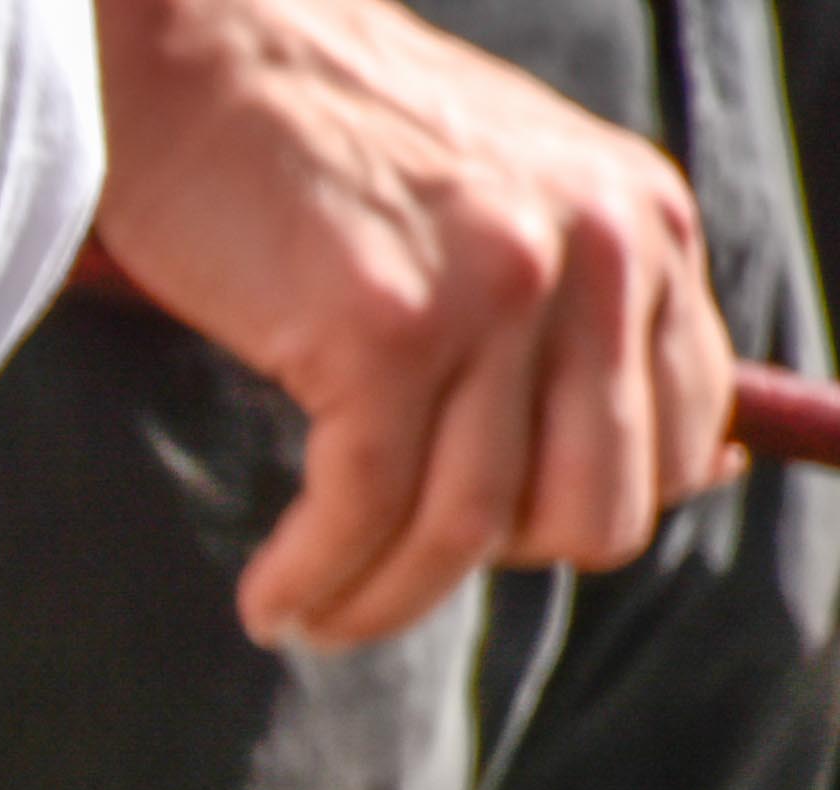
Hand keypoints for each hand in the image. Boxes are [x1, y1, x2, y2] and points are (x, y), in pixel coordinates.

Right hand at [90, 0, 734, 647]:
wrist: (203, 56)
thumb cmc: (329, 149)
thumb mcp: (511, 212)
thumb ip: (594, 322)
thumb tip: (704, 475)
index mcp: (642, 225)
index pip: (676, 445)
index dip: (567, 515)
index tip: (473, 536)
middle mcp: (595, 252)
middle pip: (589, 511)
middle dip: (484, 570)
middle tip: (385, 569)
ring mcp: (495, 288)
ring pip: (467, 530)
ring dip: (376, 602)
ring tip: (303, 615)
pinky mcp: (384, 328)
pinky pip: (362, 513)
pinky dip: (311, 579)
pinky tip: (270, 596)